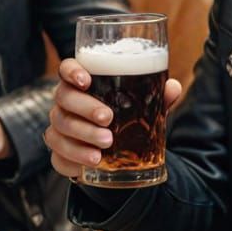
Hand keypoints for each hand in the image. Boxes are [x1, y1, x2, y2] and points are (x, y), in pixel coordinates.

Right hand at [45, 58, 182, 180]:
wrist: (118, 155)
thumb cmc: (126, 118)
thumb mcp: (143, 107)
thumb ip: (156, 96)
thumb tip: (172, 87)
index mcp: (82, 85)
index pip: (67, 69)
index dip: (72, 72)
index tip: (86, 80)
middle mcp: (66, 104)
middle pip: (64, 98)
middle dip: (85, 107)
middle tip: (108, 118)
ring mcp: (59, 128)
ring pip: (61, 127)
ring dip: (84, 135)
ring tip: (107, 144)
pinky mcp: (59, 153)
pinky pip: (59, 154)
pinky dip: (76, 157)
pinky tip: (93, 160)